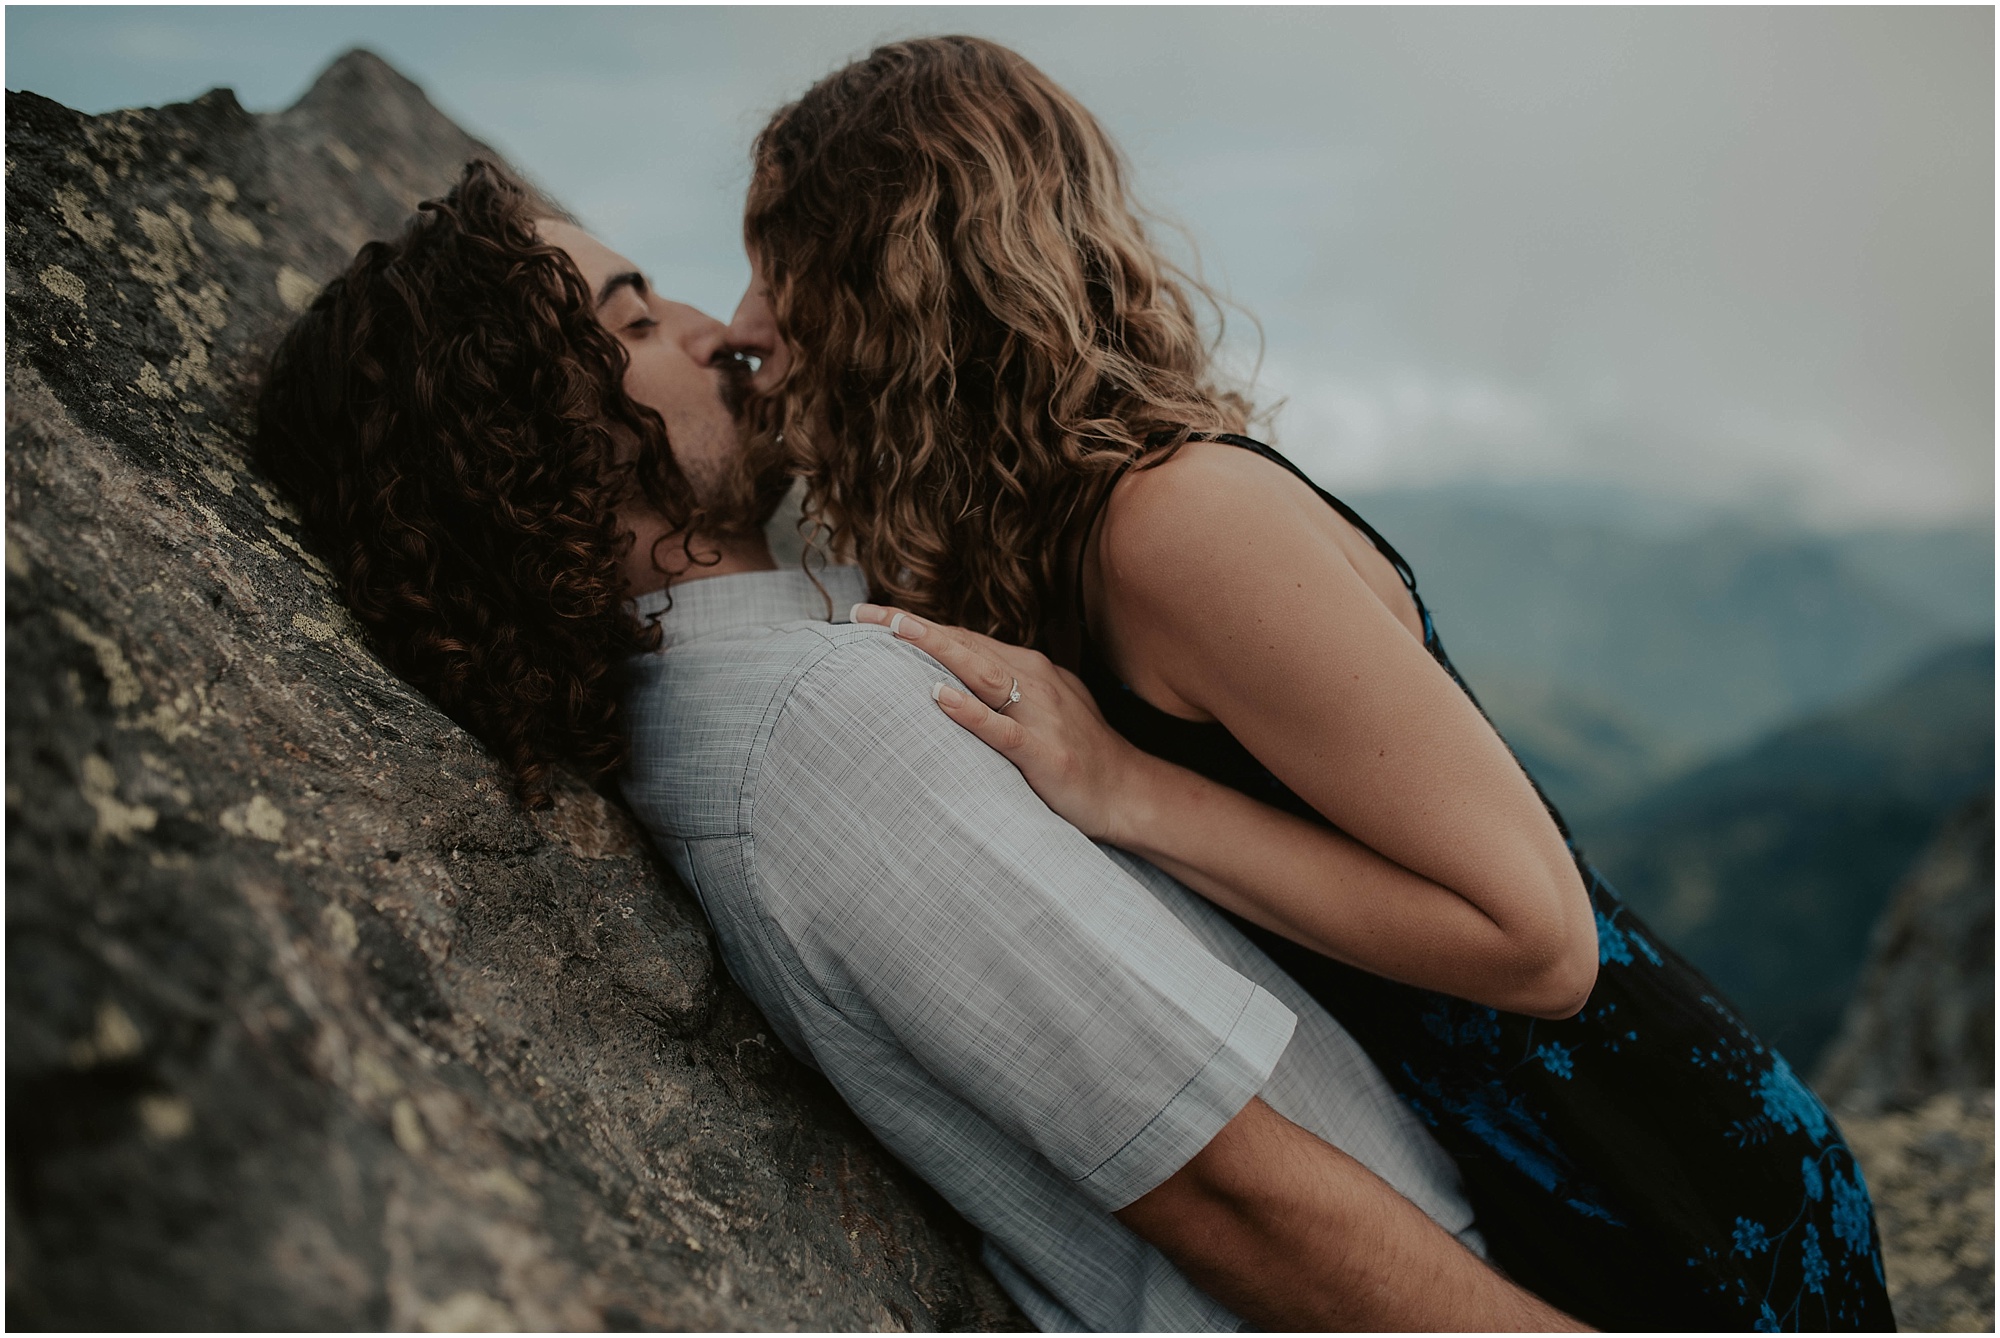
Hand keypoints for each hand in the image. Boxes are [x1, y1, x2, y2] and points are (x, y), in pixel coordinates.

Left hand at [850, 603, 1150, 843]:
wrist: (1130, 792)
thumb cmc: (1076, 752)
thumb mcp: (1039, 707)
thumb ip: (1000, 689)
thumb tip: (946, 680)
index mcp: (1027, 668)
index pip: (962, 637)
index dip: (915, 623)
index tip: (868, 614)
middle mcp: (1032, 680)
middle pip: (963, 644)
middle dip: (911, 626)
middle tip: (862, 613)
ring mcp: (1041, 714)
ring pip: (980, 672)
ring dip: (937, 649)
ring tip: (895, 631)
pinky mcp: (1044, 752)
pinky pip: (1001, 728)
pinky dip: (970, 711)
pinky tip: (939, 696)